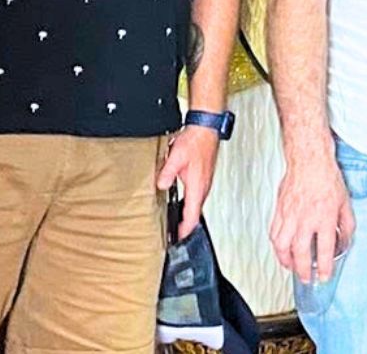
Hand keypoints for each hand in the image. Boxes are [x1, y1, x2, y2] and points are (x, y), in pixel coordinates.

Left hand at [156, 124, 220, 238]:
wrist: (206, 128)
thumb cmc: (196, 141)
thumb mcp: (176, 157)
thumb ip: (167, 173)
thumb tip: (161, 185)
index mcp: (198, 186)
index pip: (192, 216)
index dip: (185, 230)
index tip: (178, 239)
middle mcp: (204, 186)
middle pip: (195, 213)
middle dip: (186, 225)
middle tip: (176, 235)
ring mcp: (205, 181)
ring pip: (197, 204)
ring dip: (188, 214)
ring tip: (179, 223)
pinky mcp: (204, 176)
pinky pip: (197, 196)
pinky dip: (190, 204)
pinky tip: (183, 202)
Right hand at [270, 147, 354, 284]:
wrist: (309, 160)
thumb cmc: (327, 178)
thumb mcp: (345, 201)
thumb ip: (346, 224)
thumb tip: (346, 239)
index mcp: (324, 216)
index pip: (325, 249)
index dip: (325, 266)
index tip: (324, 276)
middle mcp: (305, 219)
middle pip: (301, 252)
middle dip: (303, 270)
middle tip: (306, 278)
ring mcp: (290, 215)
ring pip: (282, 246)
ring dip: (286, 261)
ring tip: (292, 267)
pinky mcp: (279, 211)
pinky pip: (273, 234)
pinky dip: (276, 246)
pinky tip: (281, 249)